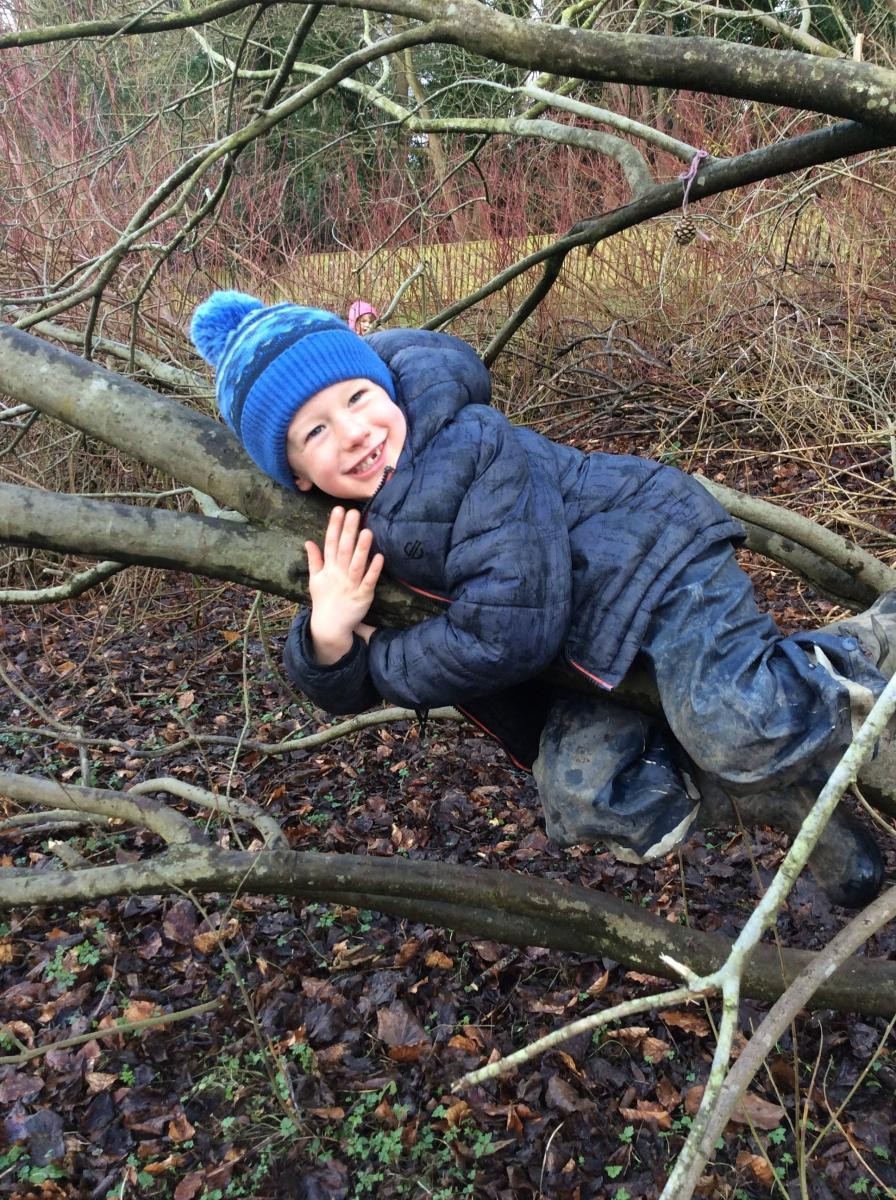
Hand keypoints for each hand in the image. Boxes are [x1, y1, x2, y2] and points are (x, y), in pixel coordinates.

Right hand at [306, 506, 383, 664]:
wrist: (330, 626)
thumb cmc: (324, 600)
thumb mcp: (315, 579)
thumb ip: (314, 559)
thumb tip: (308, 541)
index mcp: (328, 569)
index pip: (330, 543)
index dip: (334, 526)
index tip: (338, 509)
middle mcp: (339, 574)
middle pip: (344, 549)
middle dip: (348, 531)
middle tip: (354, 512)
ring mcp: (351, 585)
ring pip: (357, 564)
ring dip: (362, 548)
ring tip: (367, 531)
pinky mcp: (363, 596)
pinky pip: (369, 581)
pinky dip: (374, 570)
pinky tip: (380, 557)